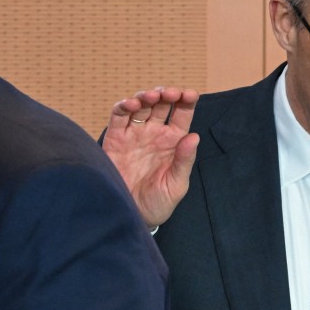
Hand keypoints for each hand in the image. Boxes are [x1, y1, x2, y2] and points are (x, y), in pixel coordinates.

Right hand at [102, 87, 199, 229]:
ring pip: (141, 105)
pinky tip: (131, 104)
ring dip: (146, 96)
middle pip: (161, 104)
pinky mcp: (115, 138)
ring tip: (150, 97)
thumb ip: (184, 161)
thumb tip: (194, 137)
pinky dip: (124, 105)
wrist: (130, 216)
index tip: (190, 94)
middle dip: (166, 94)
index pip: (182, 113)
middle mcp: (154, 133)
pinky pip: (119, 116)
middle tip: (169, 94)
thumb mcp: (176, 185)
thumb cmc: (157, 203)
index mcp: (173, 141)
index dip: (186, 99)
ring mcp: (134, 134)